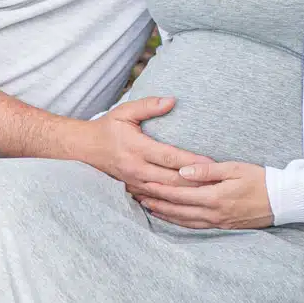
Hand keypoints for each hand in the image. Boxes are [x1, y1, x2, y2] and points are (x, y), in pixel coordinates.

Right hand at [81, 97, 213, 187]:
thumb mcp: (125, 111)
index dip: (191, 161)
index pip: (169, 156)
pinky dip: (173, 200)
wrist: (85, 148)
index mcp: (136, 148)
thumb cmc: (108, 127)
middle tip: (218, 181)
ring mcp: (134, 182)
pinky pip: (157, 198)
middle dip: (195, 181)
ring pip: (166, 192)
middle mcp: (136, 168)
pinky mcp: (133, 189)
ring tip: (209, 192)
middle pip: (171, 179)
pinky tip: (189, 202)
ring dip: (187, 193)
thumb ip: (149, 105)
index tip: (211, 163)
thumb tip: (172, 100)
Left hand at [128, 160, 272, 229]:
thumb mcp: (235, 169)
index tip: (143, 183)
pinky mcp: (221, 225)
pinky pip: (193, 226)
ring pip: (183, 220)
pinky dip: (178, 222)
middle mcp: (212, 213)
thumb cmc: (261, 180)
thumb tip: (183, 170)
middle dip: (156, 202)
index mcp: (214, 197)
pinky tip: (169, 217)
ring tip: (147, 206)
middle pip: (177, 209)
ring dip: (163, 213)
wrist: (283, 200)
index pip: (179, 194)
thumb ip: (207, 171)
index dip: (160, 189)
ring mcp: (217, 222)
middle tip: (137, 195)